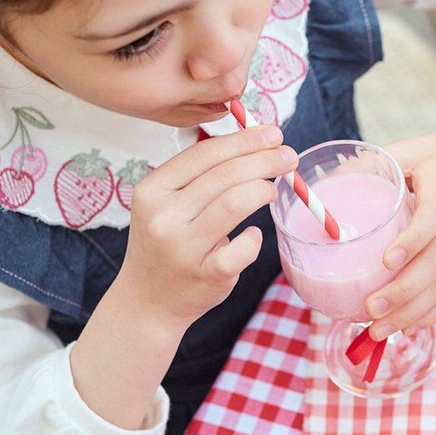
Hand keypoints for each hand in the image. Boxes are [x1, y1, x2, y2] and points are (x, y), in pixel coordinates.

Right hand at [116, 125, 296, 330]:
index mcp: (152, 190)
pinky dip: (255, 237)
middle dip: (264, 160)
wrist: (146, 301)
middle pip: (225, 175)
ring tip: (274, 189)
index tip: (273, 134)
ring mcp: (184, 247)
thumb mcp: (165, 205)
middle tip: (289, 156)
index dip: (244, 140)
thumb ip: (199, 177)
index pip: (204, 153)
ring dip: (263, 190)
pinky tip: (253, 235)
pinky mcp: (207, 275)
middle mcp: (163, 216)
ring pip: (235, 203)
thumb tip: (253, 144)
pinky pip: (244, 246)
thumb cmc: (166, 244)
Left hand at [364, 124, 435, 338]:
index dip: (412, 242)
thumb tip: (318, 193)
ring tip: (379, 329)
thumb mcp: (406, 149)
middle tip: (370, 308)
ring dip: (414, 311)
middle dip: (404, 291)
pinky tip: (408, 326)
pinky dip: (434, 314)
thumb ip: (367, 167)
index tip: (385, 263)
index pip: (434, 216)